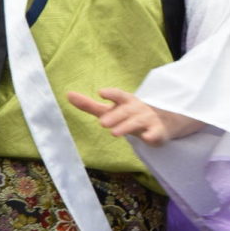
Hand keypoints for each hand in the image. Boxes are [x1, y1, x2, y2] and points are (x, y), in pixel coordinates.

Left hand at [67, 87, 203, 147]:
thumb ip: (89, 104)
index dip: (111, 93)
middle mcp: (137, 108)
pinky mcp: (157, 132)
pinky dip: (152, 135)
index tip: (101, 92)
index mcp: (125, 101)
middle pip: (126, 111)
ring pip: (137, 122)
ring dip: (126, 127)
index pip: (119, 95)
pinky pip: (155, 134)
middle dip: (115, 116)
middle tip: (102, 123)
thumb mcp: (110, 109)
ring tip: (114, 133)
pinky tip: (148, 138)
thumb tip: (68, 95)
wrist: (161, 122)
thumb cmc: (129, 114)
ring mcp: (148, 120)